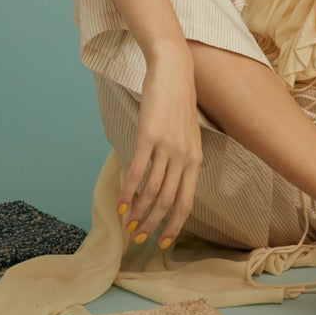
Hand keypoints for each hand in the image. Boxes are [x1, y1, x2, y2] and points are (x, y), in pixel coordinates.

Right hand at [118, 45, 202, 246]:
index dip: (174, 225)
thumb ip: (185, 159)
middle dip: (152, 224)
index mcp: (196, 160)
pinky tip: (119, 204)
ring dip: (138, 212)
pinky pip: (137, 171)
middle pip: (168, 202)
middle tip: (138, 238)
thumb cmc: (178, 104)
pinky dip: (127, 192)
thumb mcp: (190, 135)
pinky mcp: (149, 136)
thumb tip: (175, 182)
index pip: (187, 202)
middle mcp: (184, 157)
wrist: (174, 72)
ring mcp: (167, 147)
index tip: (161, 242)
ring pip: (151, 190)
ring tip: (127, 225)